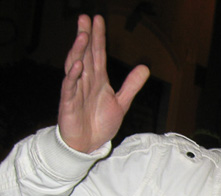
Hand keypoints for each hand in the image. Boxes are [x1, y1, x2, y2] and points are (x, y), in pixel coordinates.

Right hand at [58, 14, 149, 152]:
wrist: (88, 144)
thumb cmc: (100, 123)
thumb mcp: (121, 102)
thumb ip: (131, 85)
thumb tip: (145, 68)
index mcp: (97, 80)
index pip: (97, 54)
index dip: (98, 37)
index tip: (97, 19)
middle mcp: (85, 81)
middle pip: (84, 55)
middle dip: (85, 36)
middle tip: (85, 18)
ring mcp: (75, 91)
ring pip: (75, 66)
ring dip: (78, 51)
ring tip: (83, 36)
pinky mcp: (69, 104)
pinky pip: (69, 87)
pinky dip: (73, 76)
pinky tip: (77, 64)